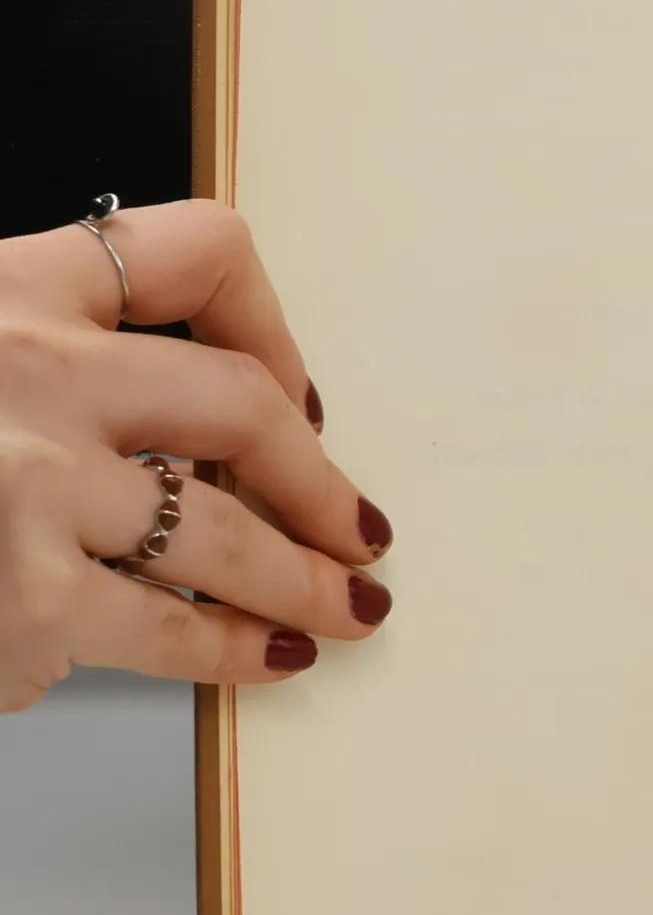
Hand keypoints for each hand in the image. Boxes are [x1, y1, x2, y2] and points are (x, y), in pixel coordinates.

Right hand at [0, 198, 392, 712]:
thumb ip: (36, 364)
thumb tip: (178, 425)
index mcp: (6, 289)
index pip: (195, 253)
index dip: (274, 324)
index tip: (301, 391)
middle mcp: (29, 372)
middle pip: (243, 406)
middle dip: (318, 480)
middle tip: (356, 527)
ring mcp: (27, 488)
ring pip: (224, 535)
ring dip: (301, 581)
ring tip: (345, 610)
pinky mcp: (23, 600)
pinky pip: (165, 632)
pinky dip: (226, 655)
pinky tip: (263, 661)